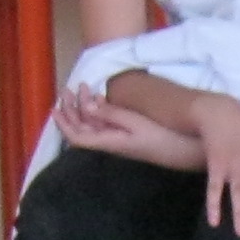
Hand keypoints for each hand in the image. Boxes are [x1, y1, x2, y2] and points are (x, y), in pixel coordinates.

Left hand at [56, 81, 194, 157]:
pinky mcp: (127, 138)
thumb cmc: (162, 137)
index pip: (76, 137)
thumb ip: (110, 113)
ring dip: (83, 108)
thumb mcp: (135, 122)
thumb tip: (88, 105)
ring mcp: (119, 141)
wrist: (185, 151)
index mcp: (109, 142)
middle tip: (68, 89)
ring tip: (82, 88)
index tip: (54, 107)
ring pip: (92, 126)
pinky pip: (104, 125)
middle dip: (70, 110)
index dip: (63, 124)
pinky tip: (99, 100)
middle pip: (82, 130)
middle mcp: (110, 143)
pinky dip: (97, 112)